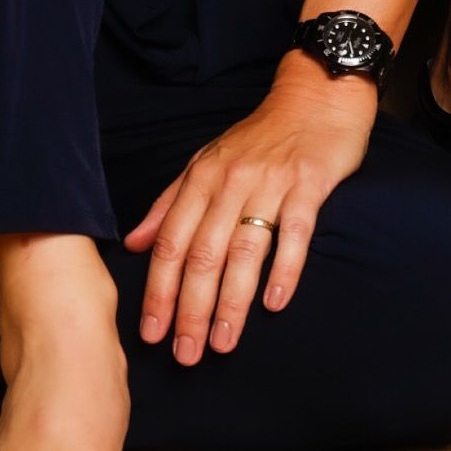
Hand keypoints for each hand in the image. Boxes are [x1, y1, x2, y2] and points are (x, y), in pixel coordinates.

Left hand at [123, 56, 377, 361]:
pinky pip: (294, 233)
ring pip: (244, 250)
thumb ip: (170, 203)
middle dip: (190, 308)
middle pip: (202, 253)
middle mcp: (230, 182)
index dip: (158, 290)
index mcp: (201, 178)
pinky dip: (284, 269)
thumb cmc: (260, 136)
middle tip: (184, 354)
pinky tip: (275, 303)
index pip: (171, 242)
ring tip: (223, 344)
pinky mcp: (309, 185)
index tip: (150, 334)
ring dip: (231, 302)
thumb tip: (135, 245)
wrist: (316, 96)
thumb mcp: (207, 162)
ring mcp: (270, 183)